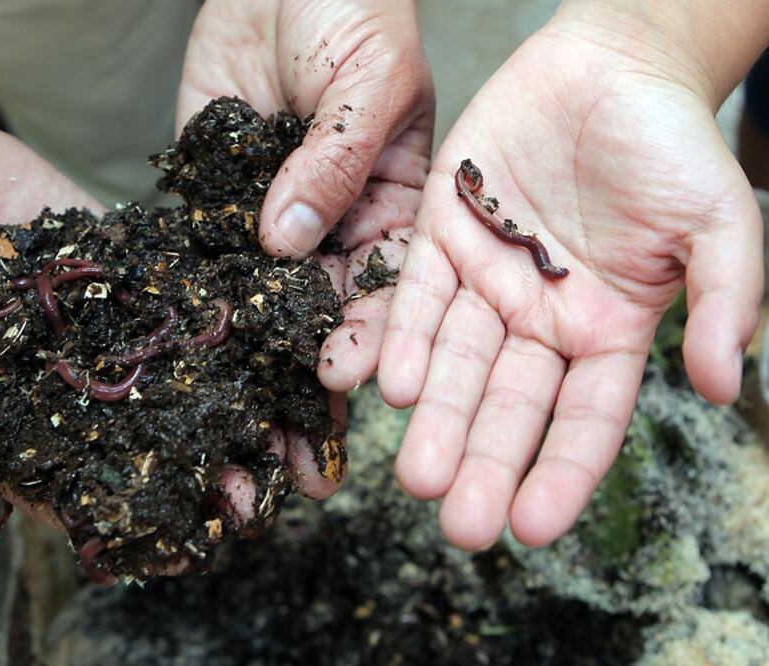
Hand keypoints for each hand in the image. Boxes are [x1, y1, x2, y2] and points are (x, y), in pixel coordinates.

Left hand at [178, 0, 433, 495]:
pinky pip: (201, 263)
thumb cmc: (351, 10)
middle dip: (306, 382)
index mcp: (394, 211)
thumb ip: (336, 159)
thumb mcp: (368, 79)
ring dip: (247, 368)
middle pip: (322, 318)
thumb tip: (285, 242)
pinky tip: (177, 360)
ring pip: (259, 307)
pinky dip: (190, 309)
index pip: (389, 289)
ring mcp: (269, 225)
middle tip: (292, 449)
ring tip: (232, 431)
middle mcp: (334, 231)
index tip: (346, 378)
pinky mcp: (211, 208)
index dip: (372, 337)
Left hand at [379, 13, 762, 549]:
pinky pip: (418, 295)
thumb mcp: (719, 222)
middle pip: (507, 406)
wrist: (612, 66)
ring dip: (434, 418)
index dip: (560, 474)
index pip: (583, 420)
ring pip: (455, 362)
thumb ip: (726, 301)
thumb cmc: (674, 144)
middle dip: (482, 463)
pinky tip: (391, 383)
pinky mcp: (442, 236)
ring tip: (414, 475)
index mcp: (607, 332)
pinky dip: (404, 337)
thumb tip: (722, 385)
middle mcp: (540, 321)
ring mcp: (487, 281)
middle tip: (457, 523)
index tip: (532, 527)